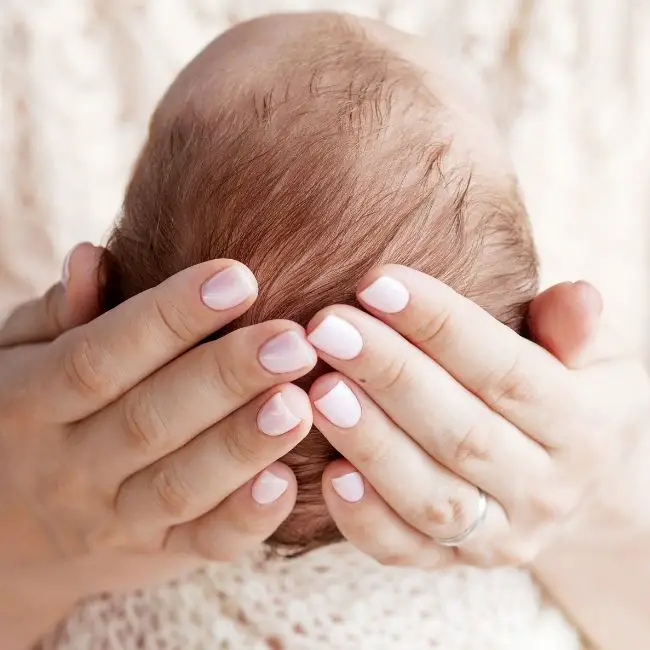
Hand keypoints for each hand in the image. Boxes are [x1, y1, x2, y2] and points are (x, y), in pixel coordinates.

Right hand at [0, 245, 316, 645]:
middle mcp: (72, 467)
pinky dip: (246, 519)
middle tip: (293, 342)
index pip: (102, 356)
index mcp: (33, 404)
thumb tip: (91, 258)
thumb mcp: (21, 360)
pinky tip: (288, 483)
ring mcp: (117, 519)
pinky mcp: (160, 554)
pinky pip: (205, 544)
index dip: (169, 317)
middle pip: (150, 420)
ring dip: (244, 445)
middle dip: (226, 378)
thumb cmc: (33, 418)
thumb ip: (58, 313)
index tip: (238, 278)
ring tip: (300, 404)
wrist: (13, 534)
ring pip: (182, 485)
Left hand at [304, 265, 649, 568]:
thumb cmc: (571, 394)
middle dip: (389, 375)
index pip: (505, 372)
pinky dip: (365, 519)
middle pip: (461, 433)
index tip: (376, 283)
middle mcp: (546, 491)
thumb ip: (575, 330)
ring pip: (430, 496)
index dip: (439, 325)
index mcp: (585, 429)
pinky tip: (327, 474)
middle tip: (328, 327)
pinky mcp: (454, 561)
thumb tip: (575, 297)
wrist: (576, 483)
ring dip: (370, 443)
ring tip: (319, 389)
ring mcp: (500, 536)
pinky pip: (404, 550)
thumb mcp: (596, 356)